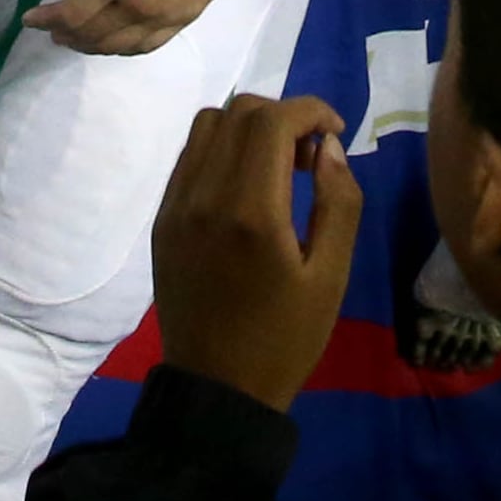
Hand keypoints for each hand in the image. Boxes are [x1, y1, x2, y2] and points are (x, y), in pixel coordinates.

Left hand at [29, 0, 261, 54]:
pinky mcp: (188, 15)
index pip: (75, 11)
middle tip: (48, 28)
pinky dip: (124, 49)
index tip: (28, 17)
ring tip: (74, 38)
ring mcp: (169, 14)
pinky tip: (116, 42)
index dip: (47, 18)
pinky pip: (150, 44)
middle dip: (66, 34)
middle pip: (95, 34)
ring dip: (92, 46)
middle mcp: (143, 4)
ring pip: (120, 45)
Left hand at [149, 96, 360, 412]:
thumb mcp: (331, 278)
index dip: (310, 110)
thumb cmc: (285, 339)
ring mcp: (176, 206)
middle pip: (239, 112)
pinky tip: (247, 186)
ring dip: (249, 128)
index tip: (336, 131)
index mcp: (251, 212)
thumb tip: (329, 146)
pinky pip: (190, 158)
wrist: (218, 390)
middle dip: (283, 116)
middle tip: (313, 156)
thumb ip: (338, 203)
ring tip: (281, 168)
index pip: (272, 121)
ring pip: (208, 125)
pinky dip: (222, 149)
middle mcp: (204, 196)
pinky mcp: (162, 219)